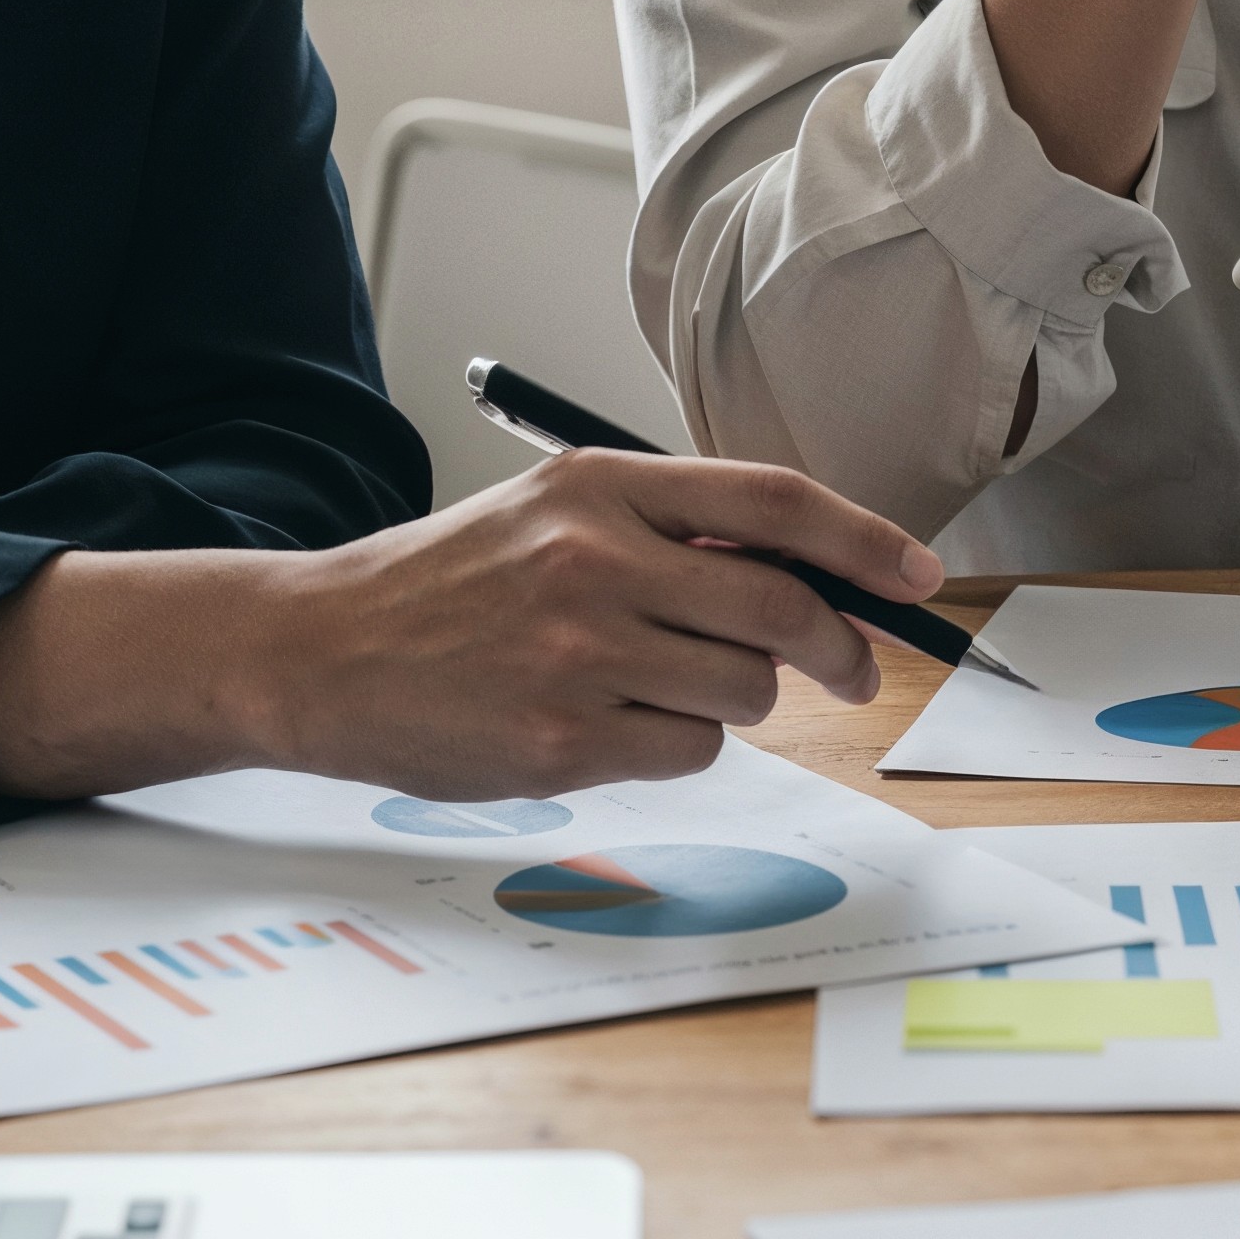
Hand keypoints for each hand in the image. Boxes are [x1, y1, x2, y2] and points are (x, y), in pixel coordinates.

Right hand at [0, 453, 948, 801]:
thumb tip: (805, 571)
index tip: (918, 576)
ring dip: (737, 700)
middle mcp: (595, 560)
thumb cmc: (448, 585)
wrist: (321, 652)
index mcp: (601, 486)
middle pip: (782, 608)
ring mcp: (579, 653)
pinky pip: (688, 752)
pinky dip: (679, 747)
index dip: (865, 540)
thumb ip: (668, 529)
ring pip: (743, 690)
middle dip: (838, 650)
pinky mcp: (563, 739)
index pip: (773, 502)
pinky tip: (615, 727)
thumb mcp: (550, 513)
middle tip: (848, 671)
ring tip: (663, 686)